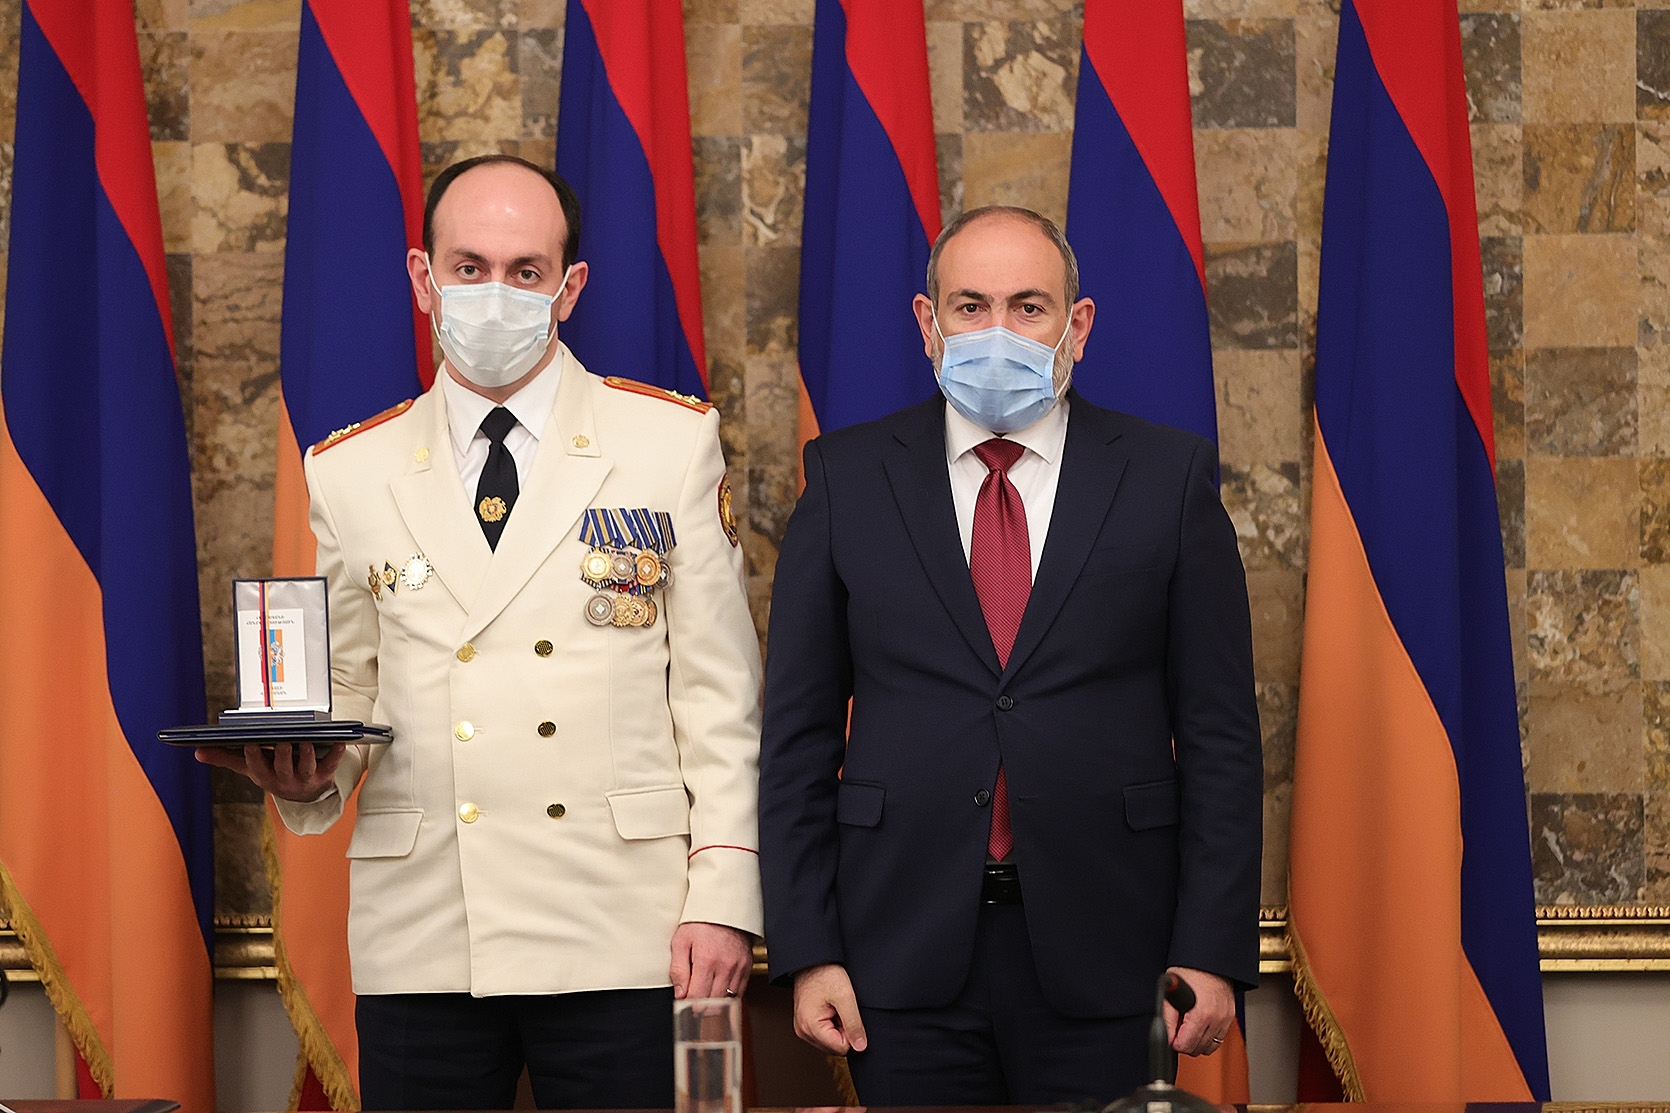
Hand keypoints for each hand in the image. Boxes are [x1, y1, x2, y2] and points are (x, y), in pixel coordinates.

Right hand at [195, 742, 345, 802]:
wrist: (302, 791)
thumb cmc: (271, 771)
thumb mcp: (249, 767)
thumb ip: (225, 757)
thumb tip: (196, 751)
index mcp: (263, 776)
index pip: (255, 765)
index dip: (253, 754)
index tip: (251, 740)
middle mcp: (283, 780)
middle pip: (281, 766)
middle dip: (280, 753)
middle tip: (280, 738)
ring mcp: (304, 779)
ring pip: (305, 766)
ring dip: (306, 753)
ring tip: (305, 739)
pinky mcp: (324, 776)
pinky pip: (331, 765)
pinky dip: (337, 754)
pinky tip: (341, 741)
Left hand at [670, 922, 751, 999]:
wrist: (724, 906)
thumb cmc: (701, 921)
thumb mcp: (681, 941)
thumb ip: (678, 970)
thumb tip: (679, 994)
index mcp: (706, 960)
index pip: (697, 998)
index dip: (687, 1004)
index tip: (683, 1001)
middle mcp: (725, 966)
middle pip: (713, 1004)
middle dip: (699, 1007)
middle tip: (692, 999)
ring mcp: (738, 968)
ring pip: (727, 1001)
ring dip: (714, 1004)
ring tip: (704, 996)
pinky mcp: (747, 967)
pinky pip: (739, 993)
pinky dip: (728, 997)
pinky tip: (718, 990)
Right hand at [791, 963, 866, 1054]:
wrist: (812, 960)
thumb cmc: (825, 973)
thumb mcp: (845, 996)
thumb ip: (854, 1024)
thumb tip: (861, 1046)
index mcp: (810, 1027)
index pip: (841, 1048)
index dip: (851, 1031)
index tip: (846, 1012)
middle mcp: (803, 1032)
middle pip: (835, 1046)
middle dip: (843, 1029)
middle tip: (840, 1008)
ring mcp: (803, 1029)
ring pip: (831, 1041)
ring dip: (838, 1026)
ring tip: (834, 1006)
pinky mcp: (805, 1024)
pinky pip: (825, 1033)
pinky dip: (832, 1022)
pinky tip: (830, 1007)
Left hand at [1165, 967, 1234, 1055]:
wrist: (1209, 960)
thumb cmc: (1190, 971)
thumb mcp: (1170, 992)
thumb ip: (1167, 1019)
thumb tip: (1167, 1038)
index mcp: (1202, 1014)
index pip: (1186, 1045)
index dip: (1174, 1042)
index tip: (1171, 1034)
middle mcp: (1217, 1019)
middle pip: (1197, 1049)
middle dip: (1184, 1042)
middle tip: (1178, 1027)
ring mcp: (1225, 1019)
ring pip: (1209, 1047)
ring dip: (1197, 1041)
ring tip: (1188, 1026)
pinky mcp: (1230, 1017)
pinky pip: (1219, 1039)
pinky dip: (1208, 1037)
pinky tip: (1199, 1024)